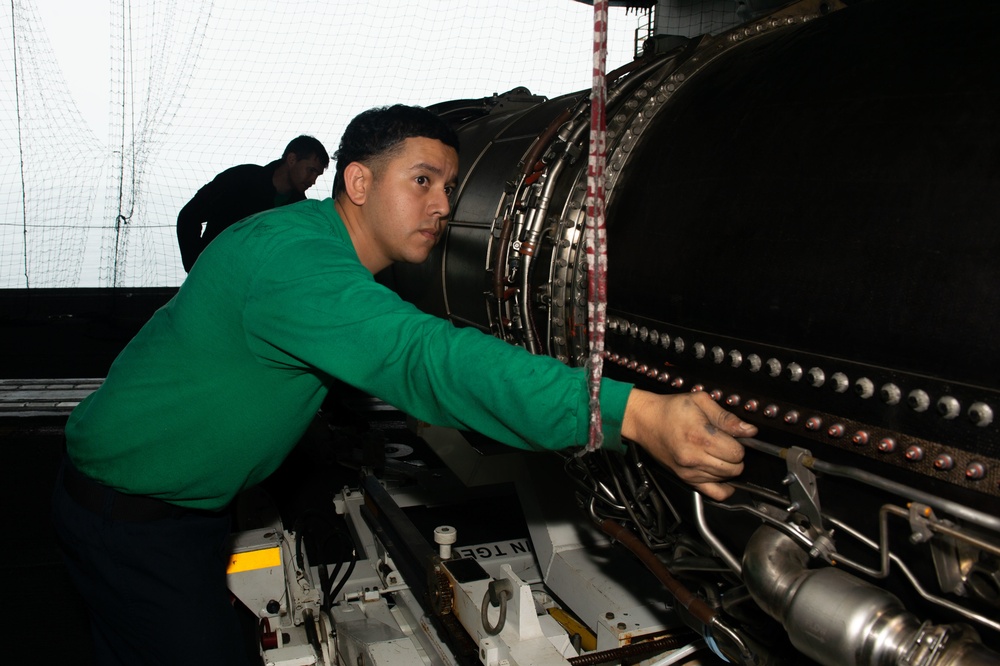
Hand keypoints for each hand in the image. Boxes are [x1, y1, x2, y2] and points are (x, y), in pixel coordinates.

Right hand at [621, 389, 754, 500]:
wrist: (645, 421)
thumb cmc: (670, 409)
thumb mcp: (700, 401)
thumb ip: (727, 417)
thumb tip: (749, 431)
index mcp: (700, 436)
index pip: (736, 452)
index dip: (739, 443)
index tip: (732, 436)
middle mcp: (694, 457)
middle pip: (734, 468)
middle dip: (735, 456)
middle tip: (726, 443)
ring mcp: (689, 471)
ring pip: (726, 479)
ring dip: (727, 467)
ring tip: (717, 453)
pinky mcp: (685, 479)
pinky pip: (714, 493)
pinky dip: (724, 487)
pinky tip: (723, 476)